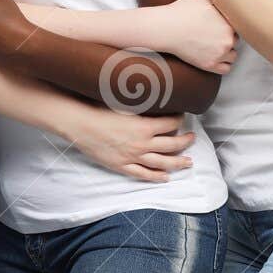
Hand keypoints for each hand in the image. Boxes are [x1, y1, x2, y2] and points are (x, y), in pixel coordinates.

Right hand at [70, 105, 195, 179]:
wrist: (80, 125)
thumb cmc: (99, 110)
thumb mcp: (124, 102)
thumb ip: (141, 103)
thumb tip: (153, 95)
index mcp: (144, 126)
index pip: (170, 123)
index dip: (179, 120)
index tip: (183, 117)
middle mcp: (142, 143)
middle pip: (172, 144)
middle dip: (185, 141)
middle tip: (192, 139)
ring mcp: (133, 156)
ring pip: (162, 162)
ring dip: (177, 162)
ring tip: (188, 162)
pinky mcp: (122, 166)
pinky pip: (143, 174)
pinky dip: (156, 177)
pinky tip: (165, 177)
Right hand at [165, 0, 236, 73]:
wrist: (166, 29)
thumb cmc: (181, 12)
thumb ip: (219, 2)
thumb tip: (226, 0)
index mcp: (229, 22)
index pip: (239, 26)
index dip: (229, 26)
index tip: (220, 26)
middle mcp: (228, 39)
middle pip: (236, 40)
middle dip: (227, 38)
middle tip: (215, 35)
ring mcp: (219, 53)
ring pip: (233, 55)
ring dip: (227, 52)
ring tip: (215, 47)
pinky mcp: (209, 65)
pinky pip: (226, 69)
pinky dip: (223, 64)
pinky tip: (216, 58)